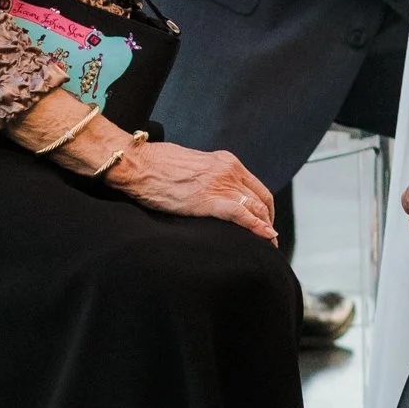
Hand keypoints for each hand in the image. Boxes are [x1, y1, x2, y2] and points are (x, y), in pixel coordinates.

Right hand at [107, 138, 277, 239]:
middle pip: (261, 198)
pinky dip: (256, 227)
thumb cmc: (158, 165)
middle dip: (268, 220)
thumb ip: (209, 175)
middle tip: (268, 239)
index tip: (265, 222)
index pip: (256, 187)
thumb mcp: (193, 165)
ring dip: (265, 228)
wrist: (139, 164)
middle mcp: (228, 170)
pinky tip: (265, 238)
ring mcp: (220, 184)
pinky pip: (241, 214)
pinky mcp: (208, 199)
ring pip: (255, 208)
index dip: (264, 207)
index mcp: (226, 161)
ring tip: (268, 246)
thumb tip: (211, 191)